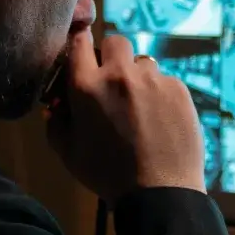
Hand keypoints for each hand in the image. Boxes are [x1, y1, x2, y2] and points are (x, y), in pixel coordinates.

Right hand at [45, 31, 205, 199]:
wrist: (159, 193)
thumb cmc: (107, 176)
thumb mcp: (68, 153)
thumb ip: (56, 124)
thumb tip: (56, 106)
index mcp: (87, 86)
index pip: (79, 42)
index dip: (80, 45)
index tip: (84, 57)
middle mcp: (120, 74)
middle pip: (116, 42)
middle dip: (113, 57)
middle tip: (114, 82)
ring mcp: (153, 80)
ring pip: (143, 63)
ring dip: (138, 77)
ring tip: (140, 106)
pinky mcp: (178, 89)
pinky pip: (165, 80)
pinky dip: (160, 94)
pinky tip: (161, 119)